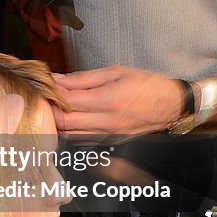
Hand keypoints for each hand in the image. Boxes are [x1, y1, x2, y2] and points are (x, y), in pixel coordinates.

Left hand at [53, 66, 185, 134]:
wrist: (172, 105)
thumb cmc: (146, 85)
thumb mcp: (114, 72)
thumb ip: (82, 78)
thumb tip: (57, 78)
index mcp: (108, 100)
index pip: (67, 101)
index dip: (51, 93)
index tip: (44, 85)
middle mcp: (108, 122)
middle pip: (64, 123)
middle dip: (49, 110)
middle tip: (44, 98)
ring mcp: (109, 136)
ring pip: (70, 136)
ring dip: (58, 123)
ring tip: (55, 109)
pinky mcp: (111, 143)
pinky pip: (82, 141)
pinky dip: (72, 132)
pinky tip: (70, 120)